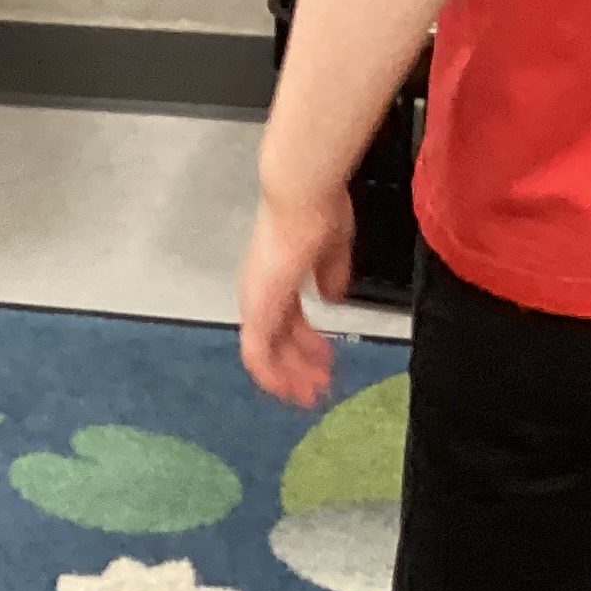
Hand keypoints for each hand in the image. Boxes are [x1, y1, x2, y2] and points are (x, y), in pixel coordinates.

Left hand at [238, 182, 354, 406]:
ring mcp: (258, 301)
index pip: (288, 321)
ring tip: (312, 392)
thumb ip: (332, 274)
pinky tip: (293, 388)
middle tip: (320, 386)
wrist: (303, 198)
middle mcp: (263, 292)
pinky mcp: (258, 310)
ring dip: (289, 377)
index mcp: (279, 277)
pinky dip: (274, 375)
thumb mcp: (332, 249)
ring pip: (266, 354)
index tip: (325, 362)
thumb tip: (333, 296)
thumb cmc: (317, 212)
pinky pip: (258, 355)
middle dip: (300, 368)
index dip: (307, 345)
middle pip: (277, 341)